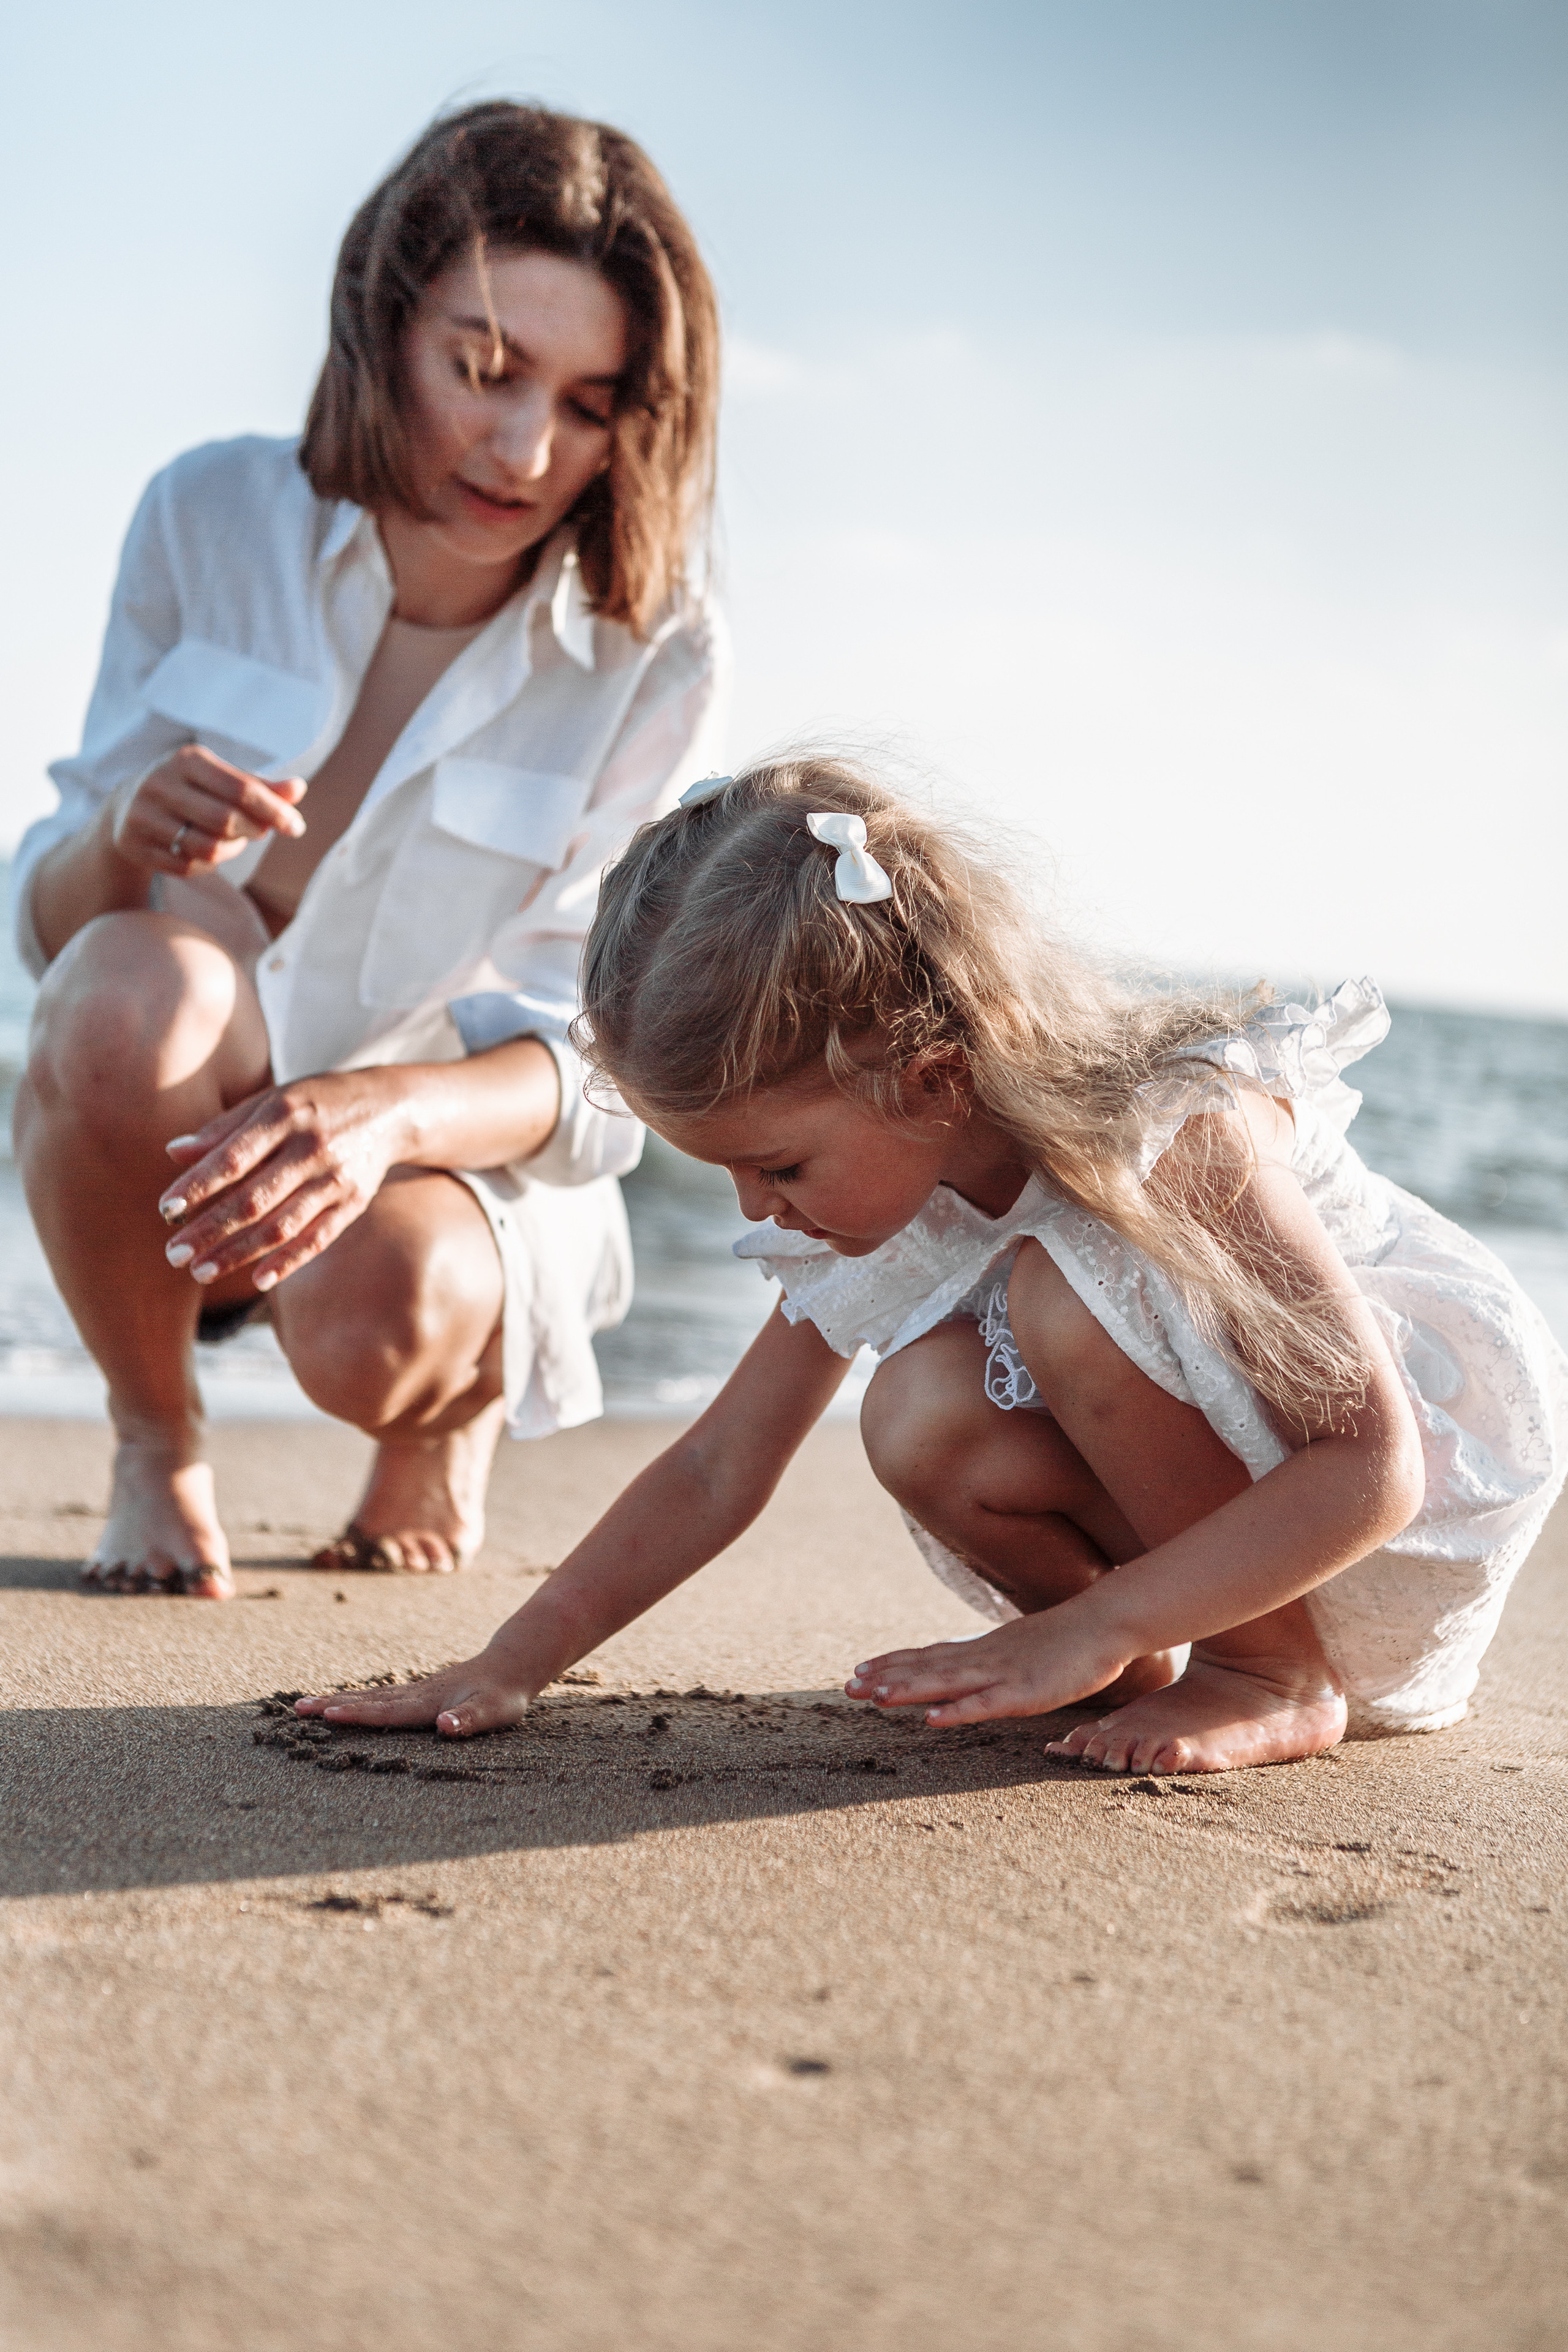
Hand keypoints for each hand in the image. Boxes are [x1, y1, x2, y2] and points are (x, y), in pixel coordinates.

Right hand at [109, 744, 306, 876]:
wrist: (127, 807)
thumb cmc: (191, 791)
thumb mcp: (221, 779)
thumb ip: (260, 786)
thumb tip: (299, 788)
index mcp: (187, 760)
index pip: (241, 788)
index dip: (274, 810)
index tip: (296, 826)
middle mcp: (160, 783)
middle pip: (225, 820)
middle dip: (253, 830)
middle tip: (261, 832)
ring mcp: (143, 815)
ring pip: (207, 847)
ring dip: (231, 849)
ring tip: (234, 839)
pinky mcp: (135, 845)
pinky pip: (188, 866)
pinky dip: (209, 864)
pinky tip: (208, 851)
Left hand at [158, 1069, 413, 1292]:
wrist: (390, 1107)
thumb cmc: (315, 1103)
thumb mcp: (271, 1101)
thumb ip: (224, 1128)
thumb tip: (173, 1153)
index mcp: (284, 1115)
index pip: (234, 1157)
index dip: (199, 1185)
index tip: (167, 1209)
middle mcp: (310, 1148)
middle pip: (253, 1199)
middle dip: (209, 1230)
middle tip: (173, 1255)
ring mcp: (334, 1179)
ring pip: (281, 1225)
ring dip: (238, 1253)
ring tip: (201, 1272)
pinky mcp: (353, 1203)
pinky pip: (318, 1238)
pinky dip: (289, 1262)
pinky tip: (257, 1281)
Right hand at [295, 1653, 535, 1737]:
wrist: (513, 1663)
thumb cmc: (504, 1694)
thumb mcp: (493, 1711)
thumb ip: (468, 1719)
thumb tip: (445, 1727)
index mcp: (428, 1702)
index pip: (386, 1711)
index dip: (357, 1714)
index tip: (326, 1715)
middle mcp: (416, 1694)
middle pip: (368, 1700)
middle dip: (332, 1704)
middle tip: (298, 1708)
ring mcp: (416, 1690)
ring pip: (371, 1696)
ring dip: (339, 1700)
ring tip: (308, 1703)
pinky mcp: (420, 1692)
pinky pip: (381, 1697)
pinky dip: (357, 1699)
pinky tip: (346, 1702)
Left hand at [845, 1608, 1132, 1726]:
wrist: (1104, 1624)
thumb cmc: (1066, 1640)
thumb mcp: (1019, 1649)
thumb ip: (993, 1658)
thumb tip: (969, 1665)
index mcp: (982, 1650)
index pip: (929, 1655)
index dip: (893, 1663)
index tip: (859, 1671)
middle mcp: (984, 1659)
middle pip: (927, 1668)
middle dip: (887, 1677)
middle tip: (848, 1687)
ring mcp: (1003, 1674)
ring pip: (947, 1683)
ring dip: (910, 1689)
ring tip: (876, 1697)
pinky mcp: (1026, 1692)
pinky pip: (986, 1705)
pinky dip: (958, 1711)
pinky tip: (933, 1719)